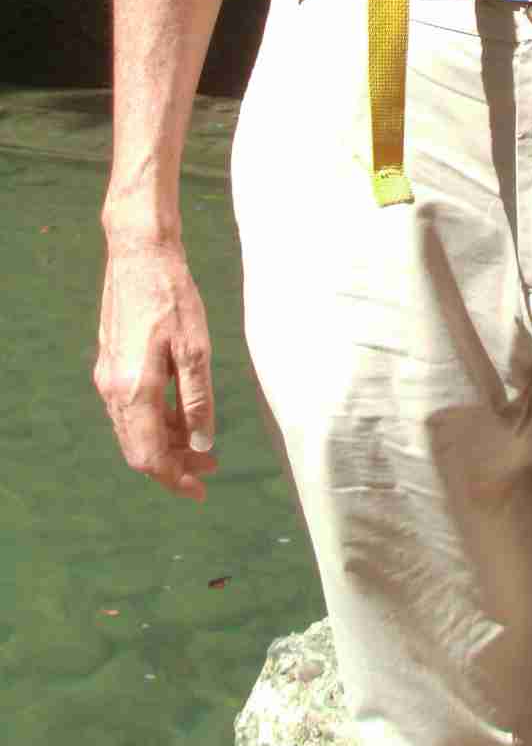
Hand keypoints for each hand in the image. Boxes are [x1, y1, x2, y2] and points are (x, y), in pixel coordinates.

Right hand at [94, 237, 217, 500]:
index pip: (150, 457)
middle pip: (138, 449)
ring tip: (201, 445)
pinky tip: (182, 415)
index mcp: (134, 391)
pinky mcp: (111, 362)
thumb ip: (197, 400)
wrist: (139, 254)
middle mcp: (113, 390)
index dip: (175, 479)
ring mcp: (107, 376)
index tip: (201, 490)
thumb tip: (201, 443)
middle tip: (210, 469)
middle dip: (173, 465)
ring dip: (165, 443)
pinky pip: (130, 408)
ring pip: (134, 430)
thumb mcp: (196, 349)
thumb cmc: (172, 296)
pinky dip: (156, 421)